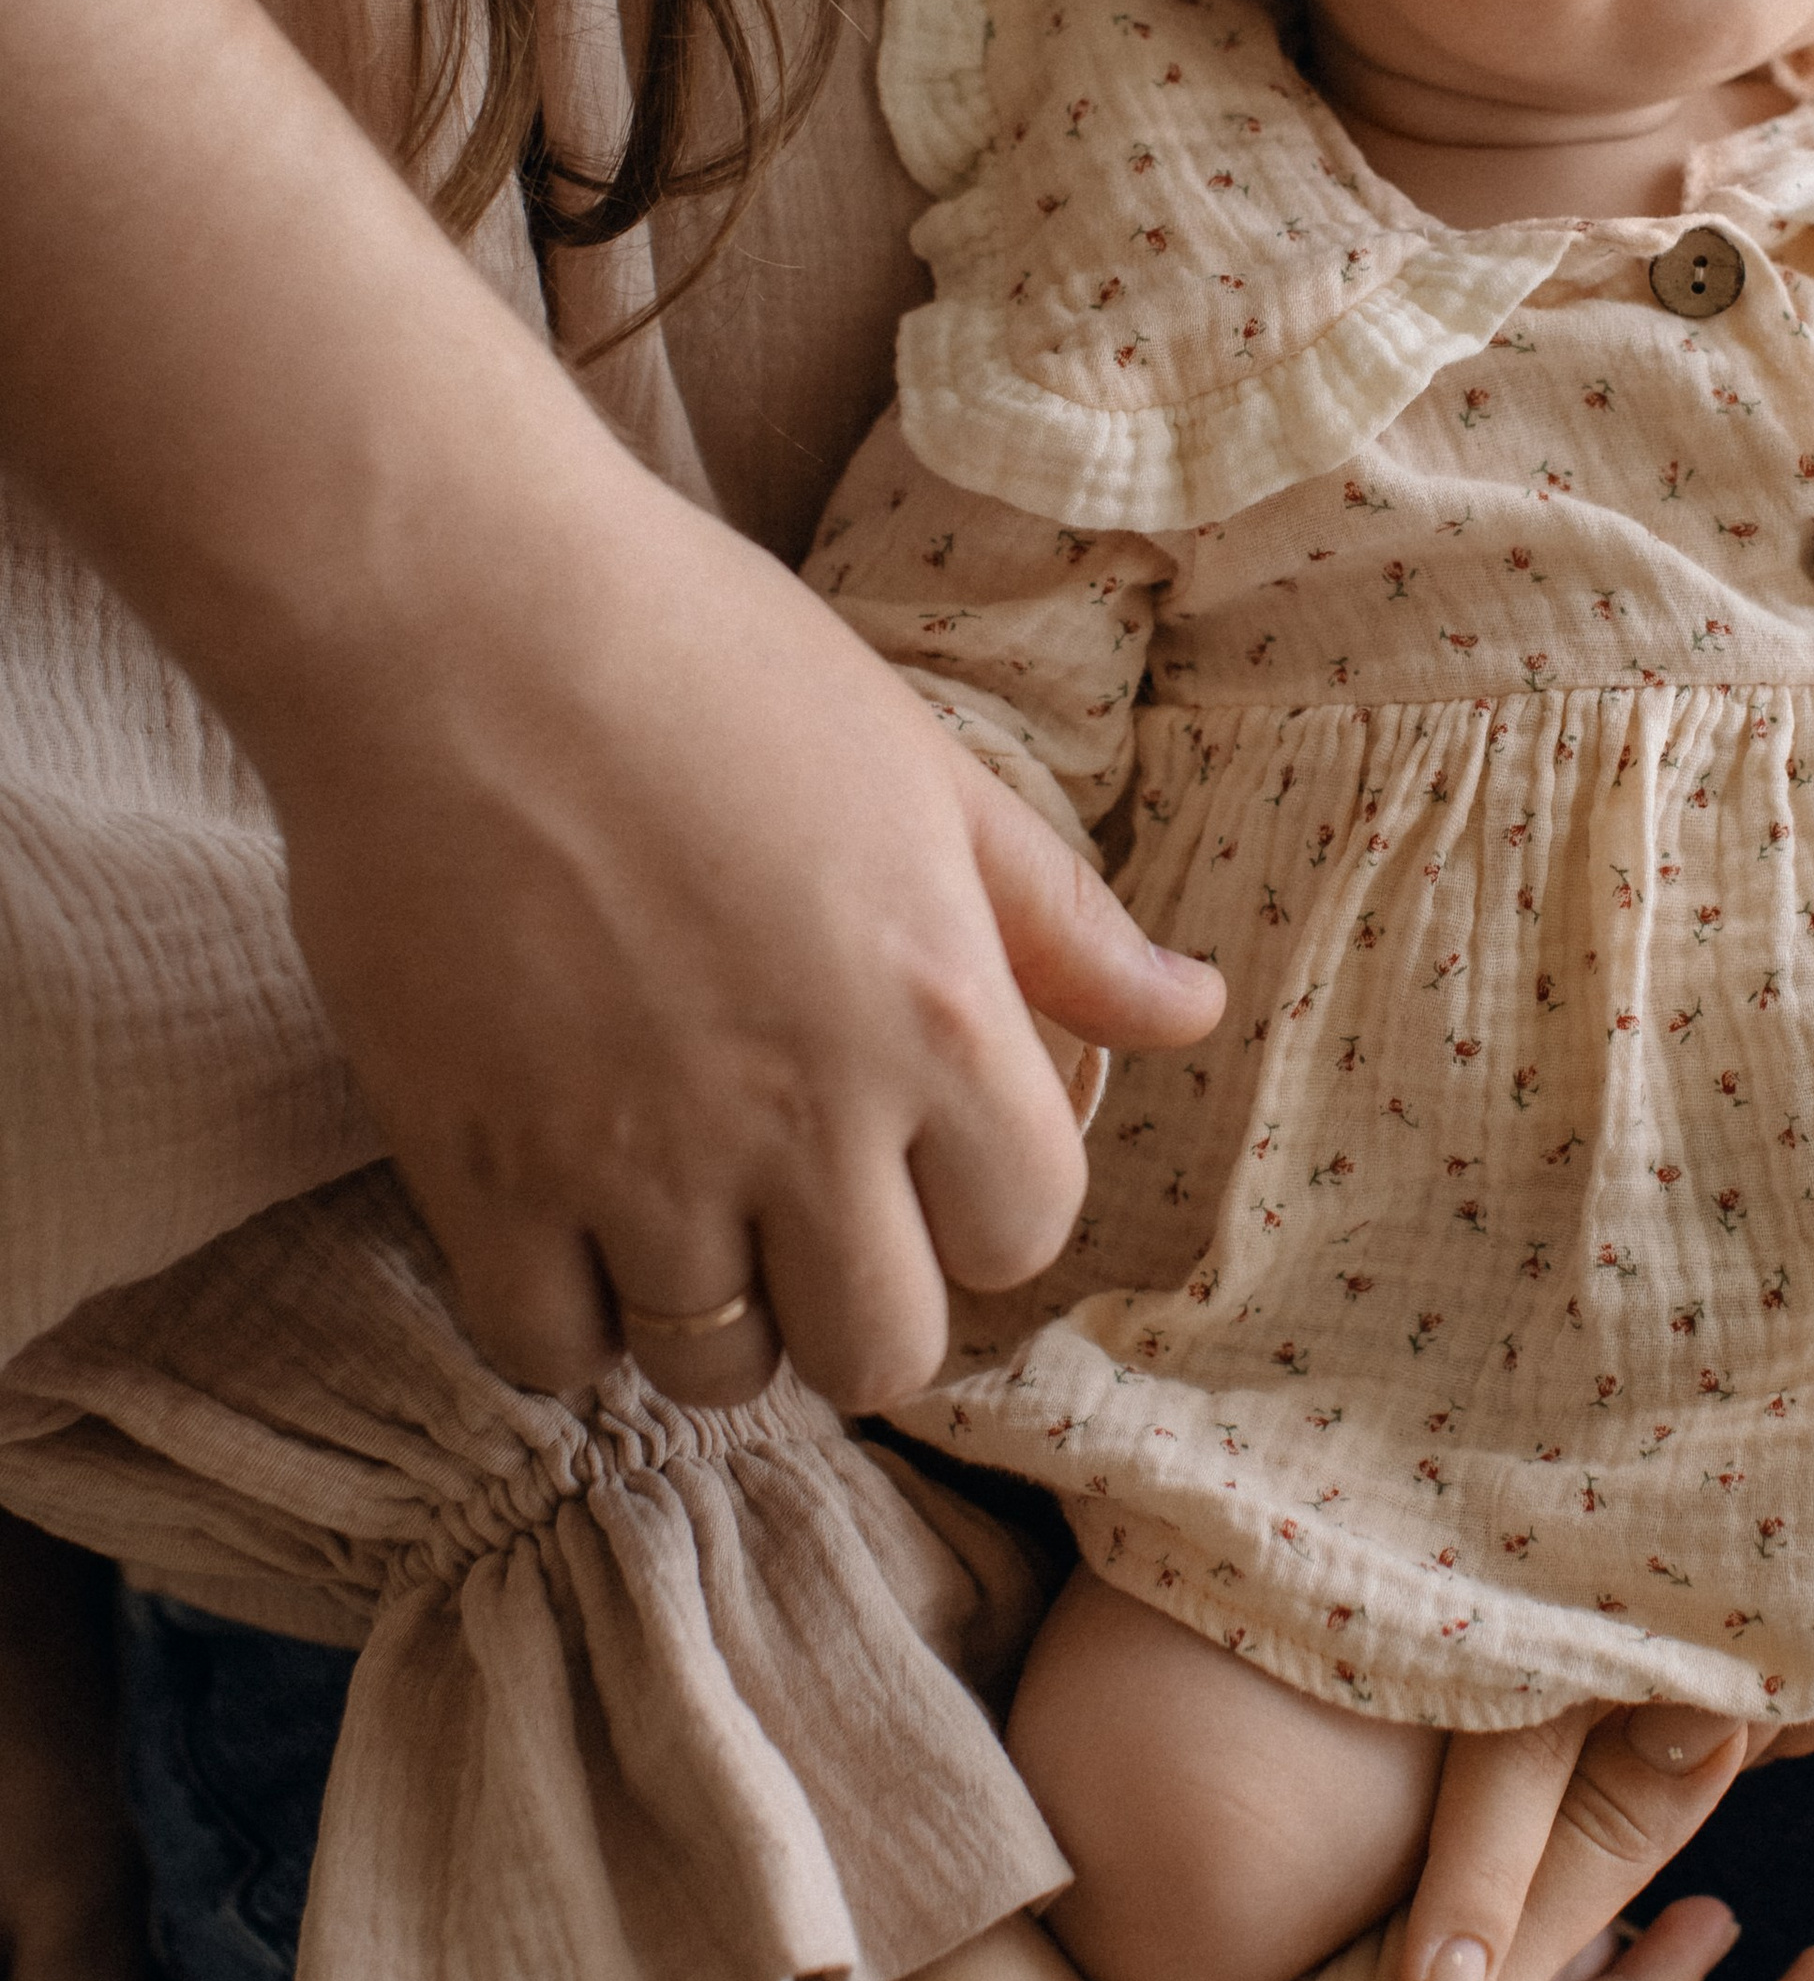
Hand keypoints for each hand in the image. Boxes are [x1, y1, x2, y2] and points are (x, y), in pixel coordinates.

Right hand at [265, 456, 1222, 1409]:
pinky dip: (566, 1317)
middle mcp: (800, 1113)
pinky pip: (547, 1349)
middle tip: (810, 1209)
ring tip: (684, 1209)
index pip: (1026, 1232)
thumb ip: (1057, 919)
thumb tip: (1194, 1009)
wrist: (453, 612)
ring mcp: (632, 1154)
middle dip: (864, 1298)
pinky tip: (567, 1220)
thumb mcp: (920, 766)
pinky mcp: (477, 1166)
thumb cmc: (703, 653)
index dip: (986, 1200)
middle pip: (883, 1351)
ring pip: (717, 1368)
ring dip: (716, 1312)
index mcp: (935, 1012)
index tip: (928, 1147)